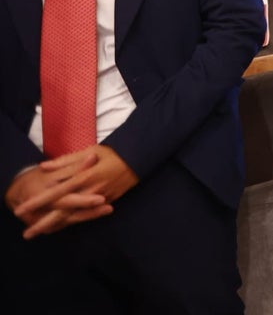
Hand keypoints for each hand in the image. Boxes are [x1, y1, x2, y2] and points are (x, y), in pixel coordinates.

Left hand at [8, 146, 136, 238]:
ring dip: (55, 226)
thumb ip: (65, 161)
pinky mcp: (106, 203)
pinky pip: (86, 216)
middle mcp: (90, 191)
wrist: (138, 159)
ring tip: (39, 233)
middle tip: (27, 234)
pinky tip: (61, 227)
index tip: (22, 209)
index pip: (55, 192)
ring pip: (74, 217)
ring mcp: (99, 200)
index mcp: (83, 177)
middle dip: (43, 223)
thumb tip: (43, 166)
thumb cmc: (112, 152)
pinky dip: (72, 222)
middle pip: (63, 212)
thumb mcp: (89, 150)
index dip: (38, 201)